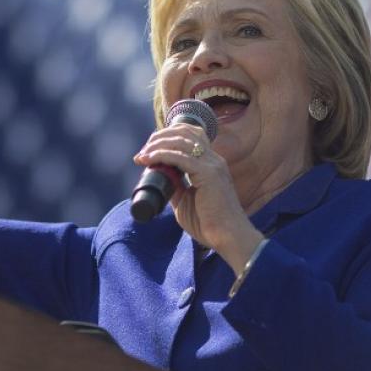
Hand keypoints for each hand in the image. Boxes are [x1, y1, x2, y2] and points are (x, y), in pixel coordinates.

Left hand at [134, 124, 262, 269]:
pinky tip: (149, 159)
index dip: (169, 136)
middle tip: (143, 151)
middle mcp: (213, 159)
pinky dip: (162, 155)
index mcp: (211, 163)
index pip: (191, 135)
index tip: (149, 148)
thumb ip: (176, 185)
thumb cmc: (209, 223)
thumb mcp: (185, 200)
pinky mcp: (208, 174)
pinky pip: (180, 157)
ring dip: (157, 145)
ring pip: (181, 141)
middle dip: (160, 137)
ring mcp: (212, 165)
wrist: (228, 238)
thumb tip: (160, 176)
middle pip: (185, 133)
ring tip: (142, 155)